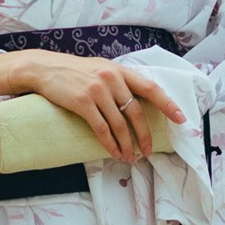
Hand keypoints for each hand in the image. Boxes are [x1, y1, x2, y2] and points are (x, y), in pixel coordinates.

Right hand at [17, 54, 186, 162]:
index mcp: (119, 70)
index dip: (167, 104)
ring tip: (129, 157)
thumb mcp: (100, 68)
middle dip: (144, 136)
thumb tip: (135, 101)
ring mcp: (97, 91)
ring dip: (126, 144)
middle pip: (136, 113)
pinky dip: (110, 144)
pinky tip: (113, 152)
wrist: (45, 68)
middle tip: (147, 151)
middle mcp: (112, 79)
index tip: (180, 118)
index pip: (150, 88)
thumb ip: (118, 81)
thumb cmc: (73, 71)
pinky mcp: (83, 103)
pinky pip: (102, 129)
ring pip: (120, 124)